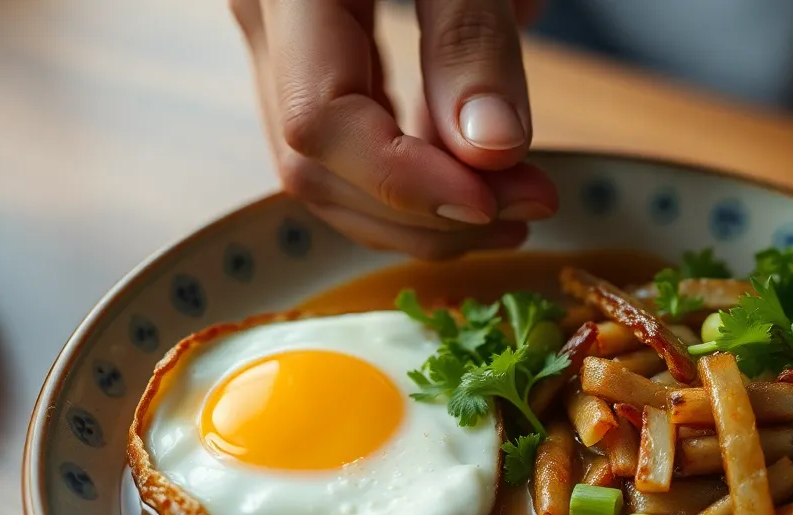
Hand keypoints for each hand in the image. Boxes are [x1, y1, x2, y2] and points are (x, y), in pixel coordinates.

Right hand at [232, 0, 556, 258]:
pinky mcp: (309, 51)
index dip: (405, 185)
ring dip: (418, 212)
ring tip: (512, 208)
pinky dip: (408, 177)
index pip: (317, 124)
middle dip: (423, 214)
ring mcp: (277, 40)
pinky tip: (472, 181)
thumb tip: (493, 151)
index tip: (494, 202)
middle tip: (528, 209)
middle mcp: (264, 22)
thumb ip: (470, 40)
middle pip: (314, 167)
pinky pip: (341, 141)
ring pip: (323, 171)